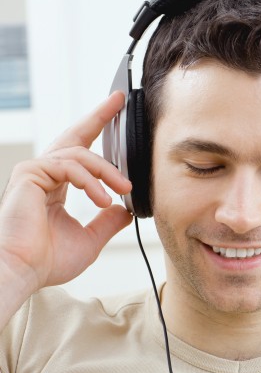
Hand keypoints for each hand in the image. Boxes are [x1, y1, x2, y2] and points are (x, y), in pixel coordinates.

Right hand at [0, 91, 132, 295]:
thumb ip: (108, 223)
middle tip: (119, 100)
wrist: (23, 272)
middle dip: (98, 116)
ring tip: (122, 189)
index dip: (97, 131)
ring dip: (107, 171)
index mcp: (56, 187)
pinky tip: (102, 199)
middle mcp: (45, 174)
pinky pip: (69, 166)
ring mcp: (35, 172)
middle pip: (75, 136)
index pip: (79, 153)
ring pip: (80, 154)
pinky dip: (90, 181)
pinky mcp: (30, 174)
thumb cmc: (47, 260)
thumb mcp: (90, 239)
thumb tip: (126, 210)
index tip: (116, 113)